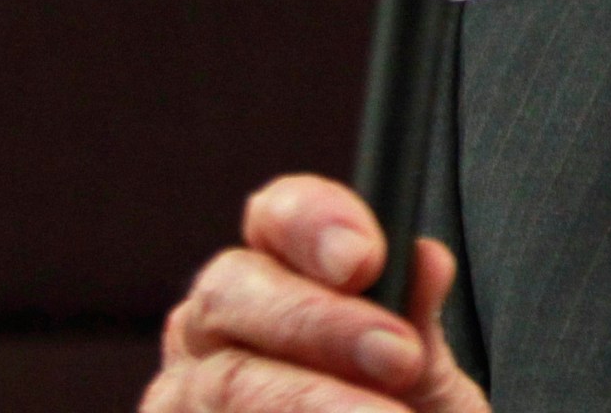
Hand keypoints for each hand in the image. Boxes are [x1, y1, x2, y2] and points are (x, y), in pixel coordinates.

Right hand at [143, 174, 489, 412]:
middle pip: (231, 291)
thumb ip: (413, 322)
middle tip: (399, 357)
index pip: (278, 215)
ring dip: (311, 401)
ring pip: (228, 380)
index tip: (368, 258)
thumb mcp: (418, 379)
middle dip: (319, 321)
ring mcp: (183, 392)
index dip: (314, 222)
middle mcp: (213, 327)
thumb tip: (427, 260)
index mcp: (276, 277)